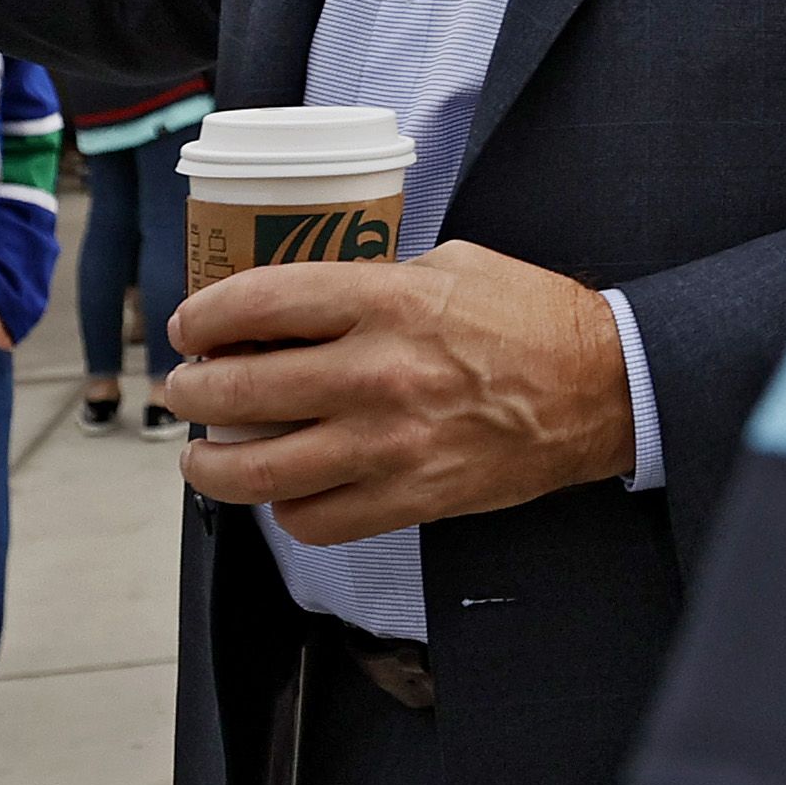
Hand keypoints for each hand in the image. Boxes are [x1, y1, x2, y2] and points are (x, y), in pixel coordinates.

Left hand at [164, 241, 632, 544]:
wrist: (602, 389)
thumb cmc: (529, 317)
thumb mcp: (449, 265)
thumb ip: (373, 280)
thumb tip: (302, 302)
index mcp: (388, 300)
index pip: (262, 302)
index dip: (205, 316)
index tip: (188, 327)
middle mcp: (379, 374)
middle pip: (243, 389)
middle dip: (193, 390)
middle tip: (183, 388)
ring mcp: (391, 445)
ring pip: (261, 469)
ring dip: (212, 464)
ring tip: (200, 454)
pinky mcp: (410, 498)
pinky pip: (315, 519)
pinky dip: (283, 508)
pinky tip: (279, 489)